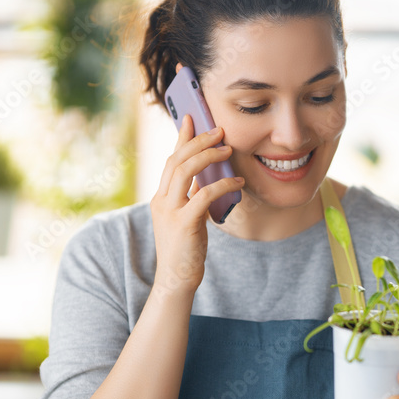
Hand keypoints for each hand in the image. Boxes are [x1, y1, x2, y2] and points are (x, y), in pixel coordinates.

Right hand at [150, 113, 243, 295]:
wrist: (176, 280)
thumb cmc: (185, 250)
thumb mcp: (187, 219)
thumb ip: (192, 198)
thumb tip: (208, 179)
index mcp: (160, 198)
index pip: (170, 160)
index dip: (181, 138)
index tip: (191, 118)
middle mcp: (161, 201)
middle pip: (176, 160)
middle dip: (198, 141)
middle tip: (218, 130)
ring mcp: (170, 212)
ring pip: (185, 171)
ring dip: (208, 156)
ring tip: (227, 149)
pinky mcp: (183, 223)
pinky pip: (203, 195)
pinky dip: (222, 184)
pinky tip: (237, 181)